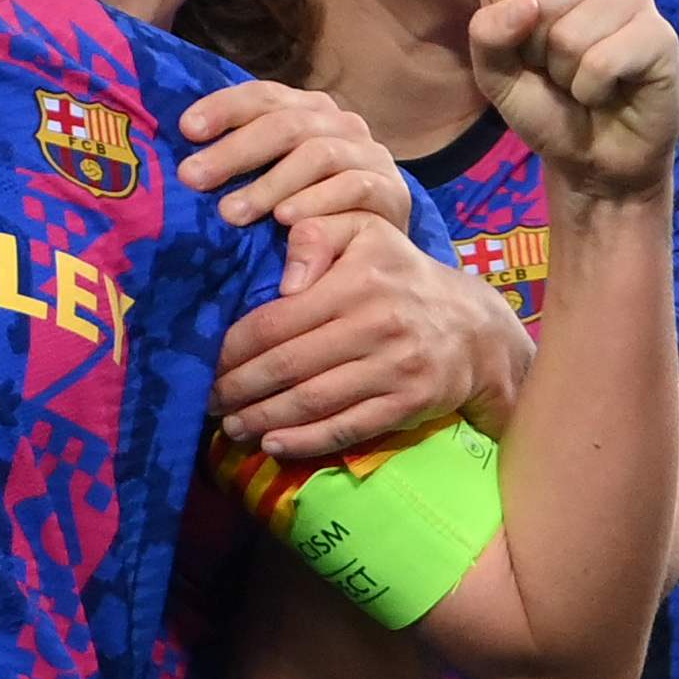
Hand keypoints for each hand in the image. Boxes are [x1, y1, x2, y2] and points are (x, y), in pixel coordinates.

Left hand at [177, 78, 409, 233]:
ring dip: (270, 183)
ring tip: (232, 213)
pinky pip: (352, 188)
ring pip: (317, 155)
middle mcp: (341, 124)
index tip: (186, 130)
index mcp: (310, 110)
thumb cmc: (315, 208)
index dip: (225, 107)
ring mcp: (369, 154)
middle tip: (193, 178)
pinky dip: (316, 202)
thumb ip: (243, 161)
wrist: (382, 241)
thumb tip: (182, 165)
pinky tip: (286, 221)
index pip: (265, 95)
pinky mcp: (391, 190)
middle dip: (235, 151)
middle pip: (286, 124)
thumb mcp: (276, 178)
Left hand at [217, 211, 532, 459]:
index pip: (277, 320)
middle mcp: (377, 323)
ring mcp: (395, 367)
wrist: (474, 328)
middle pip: (288, 365)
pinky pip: (347, 426)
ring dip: (263, 419)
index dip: (232, 347)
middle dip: (238, 388)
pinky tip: (273, 445)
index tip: (203, 362)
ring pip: (313, 401)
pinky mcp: (409, 402)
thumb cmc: (401, 275)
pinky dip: (305, 441)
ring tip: (232, 425)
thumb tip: (282, 278)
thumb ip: (317, 233)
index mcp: (358, 280)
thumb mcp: (366, 233)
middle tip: (207, 400)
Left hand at [468, 0, 678, 200]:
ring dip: (568, 76)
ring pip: (570, 35)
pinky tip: (610, 91)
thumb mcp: (496, 75)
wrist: (595, 161)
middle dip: (538, 53)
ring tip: (587, 82)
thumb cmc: (548, 107)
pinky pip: (603, 62)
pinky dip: (593, 91)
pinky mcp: (660, 34)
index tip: (527, 52)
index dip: (504, 29)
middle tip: (560, 71)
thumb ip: (487, 34)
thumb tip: (525, 5)